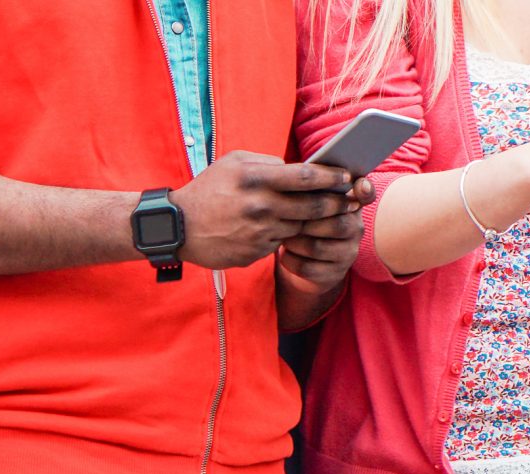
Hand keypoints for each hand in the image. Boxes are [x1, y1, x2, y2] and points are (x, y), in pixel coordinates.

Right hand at [171, 152, 358, 268]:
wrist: (178, 227)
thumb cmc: (208, 189)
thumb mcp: (233, 163)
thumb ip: (267, 163)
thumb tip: (296, 168)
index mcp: (256, 179)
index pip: (307, 177)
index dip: (332, 177)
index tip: (347, 176)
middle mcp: (261, 207)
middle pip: (313, 206)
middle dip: (336, 203)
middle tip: (351, 199)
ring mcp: (259, 233)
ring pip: (301, 227)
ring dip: (318, 223)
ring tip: (331, 215)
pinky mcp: (255, 253)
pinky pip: (282, 243)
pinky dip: (290, 236)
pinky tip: (294, 231)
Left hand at [276, 178, 374, 292]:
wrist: (308, 264)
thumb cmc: (306, 223)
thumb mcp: (311, 204)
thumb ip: (313, 189)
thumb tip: (299, 171)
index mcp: (351, 206)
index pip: (366, 196)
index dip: (365, 191)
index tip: (360, 186)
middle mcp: (356, 229)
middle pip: (336, 224)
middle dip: (305, 222)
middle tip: (286, 219)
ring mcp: (347, 254)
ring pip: (317, 247)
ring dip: (294, 241)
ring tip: (283, 235)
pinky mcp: (333, 274)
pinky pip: (307, 267)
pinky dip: (289, 259)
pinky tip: (285, 252)